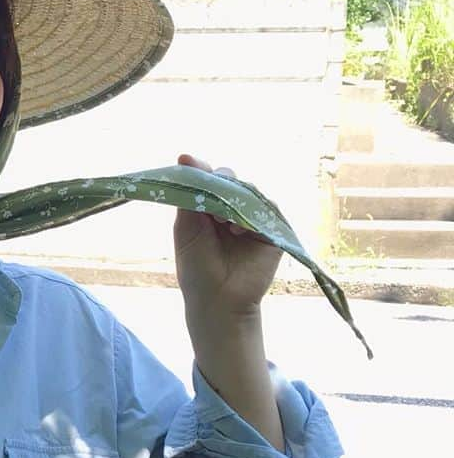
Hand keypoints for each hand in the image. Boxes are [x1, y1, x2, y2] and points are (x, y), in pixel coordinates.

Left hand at [173, 154, 281, 319]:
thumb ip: (189, 196)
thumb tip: (185, 157)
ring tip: (221, 223)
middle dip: (218, 184)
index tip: (187, 161)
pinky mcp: (272, 231)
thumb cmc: (197, 268)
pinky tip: (236, 229)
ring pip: (249, 191)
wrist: (218, 300)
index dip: (200, 170)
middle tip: (208, 204)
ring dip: (233, 201)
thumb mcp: (186, 228)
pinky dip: (251, 214)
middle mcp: (231, 210)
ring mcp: (253, 219)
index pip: (208, 180)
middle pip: (230, 180)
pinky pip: (268, 209)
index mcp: (208, 209)